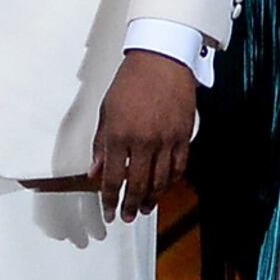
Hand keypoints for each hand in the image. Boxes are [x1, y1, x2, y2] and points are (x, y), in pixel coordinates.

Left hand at [91, 48, 199, 218]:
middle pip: (138, 184)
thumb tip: (95, 172)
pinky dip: (171, 182)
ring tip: (144, 209)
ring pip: (161, 180)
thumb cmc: (128, 84)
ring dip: (152, 198)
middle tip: (126, 217)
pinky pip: (178, 167)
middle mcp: (143, 142)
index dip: (110, 199)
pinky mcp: (184, 136)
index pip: (114, 178)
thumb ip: (101, 144)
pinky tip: (164, 189)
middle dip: (131, 204)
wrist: (161, 63)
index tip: (108, 212)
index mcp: (119, 135)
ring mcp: (166, 140)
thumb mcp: (105, 112)